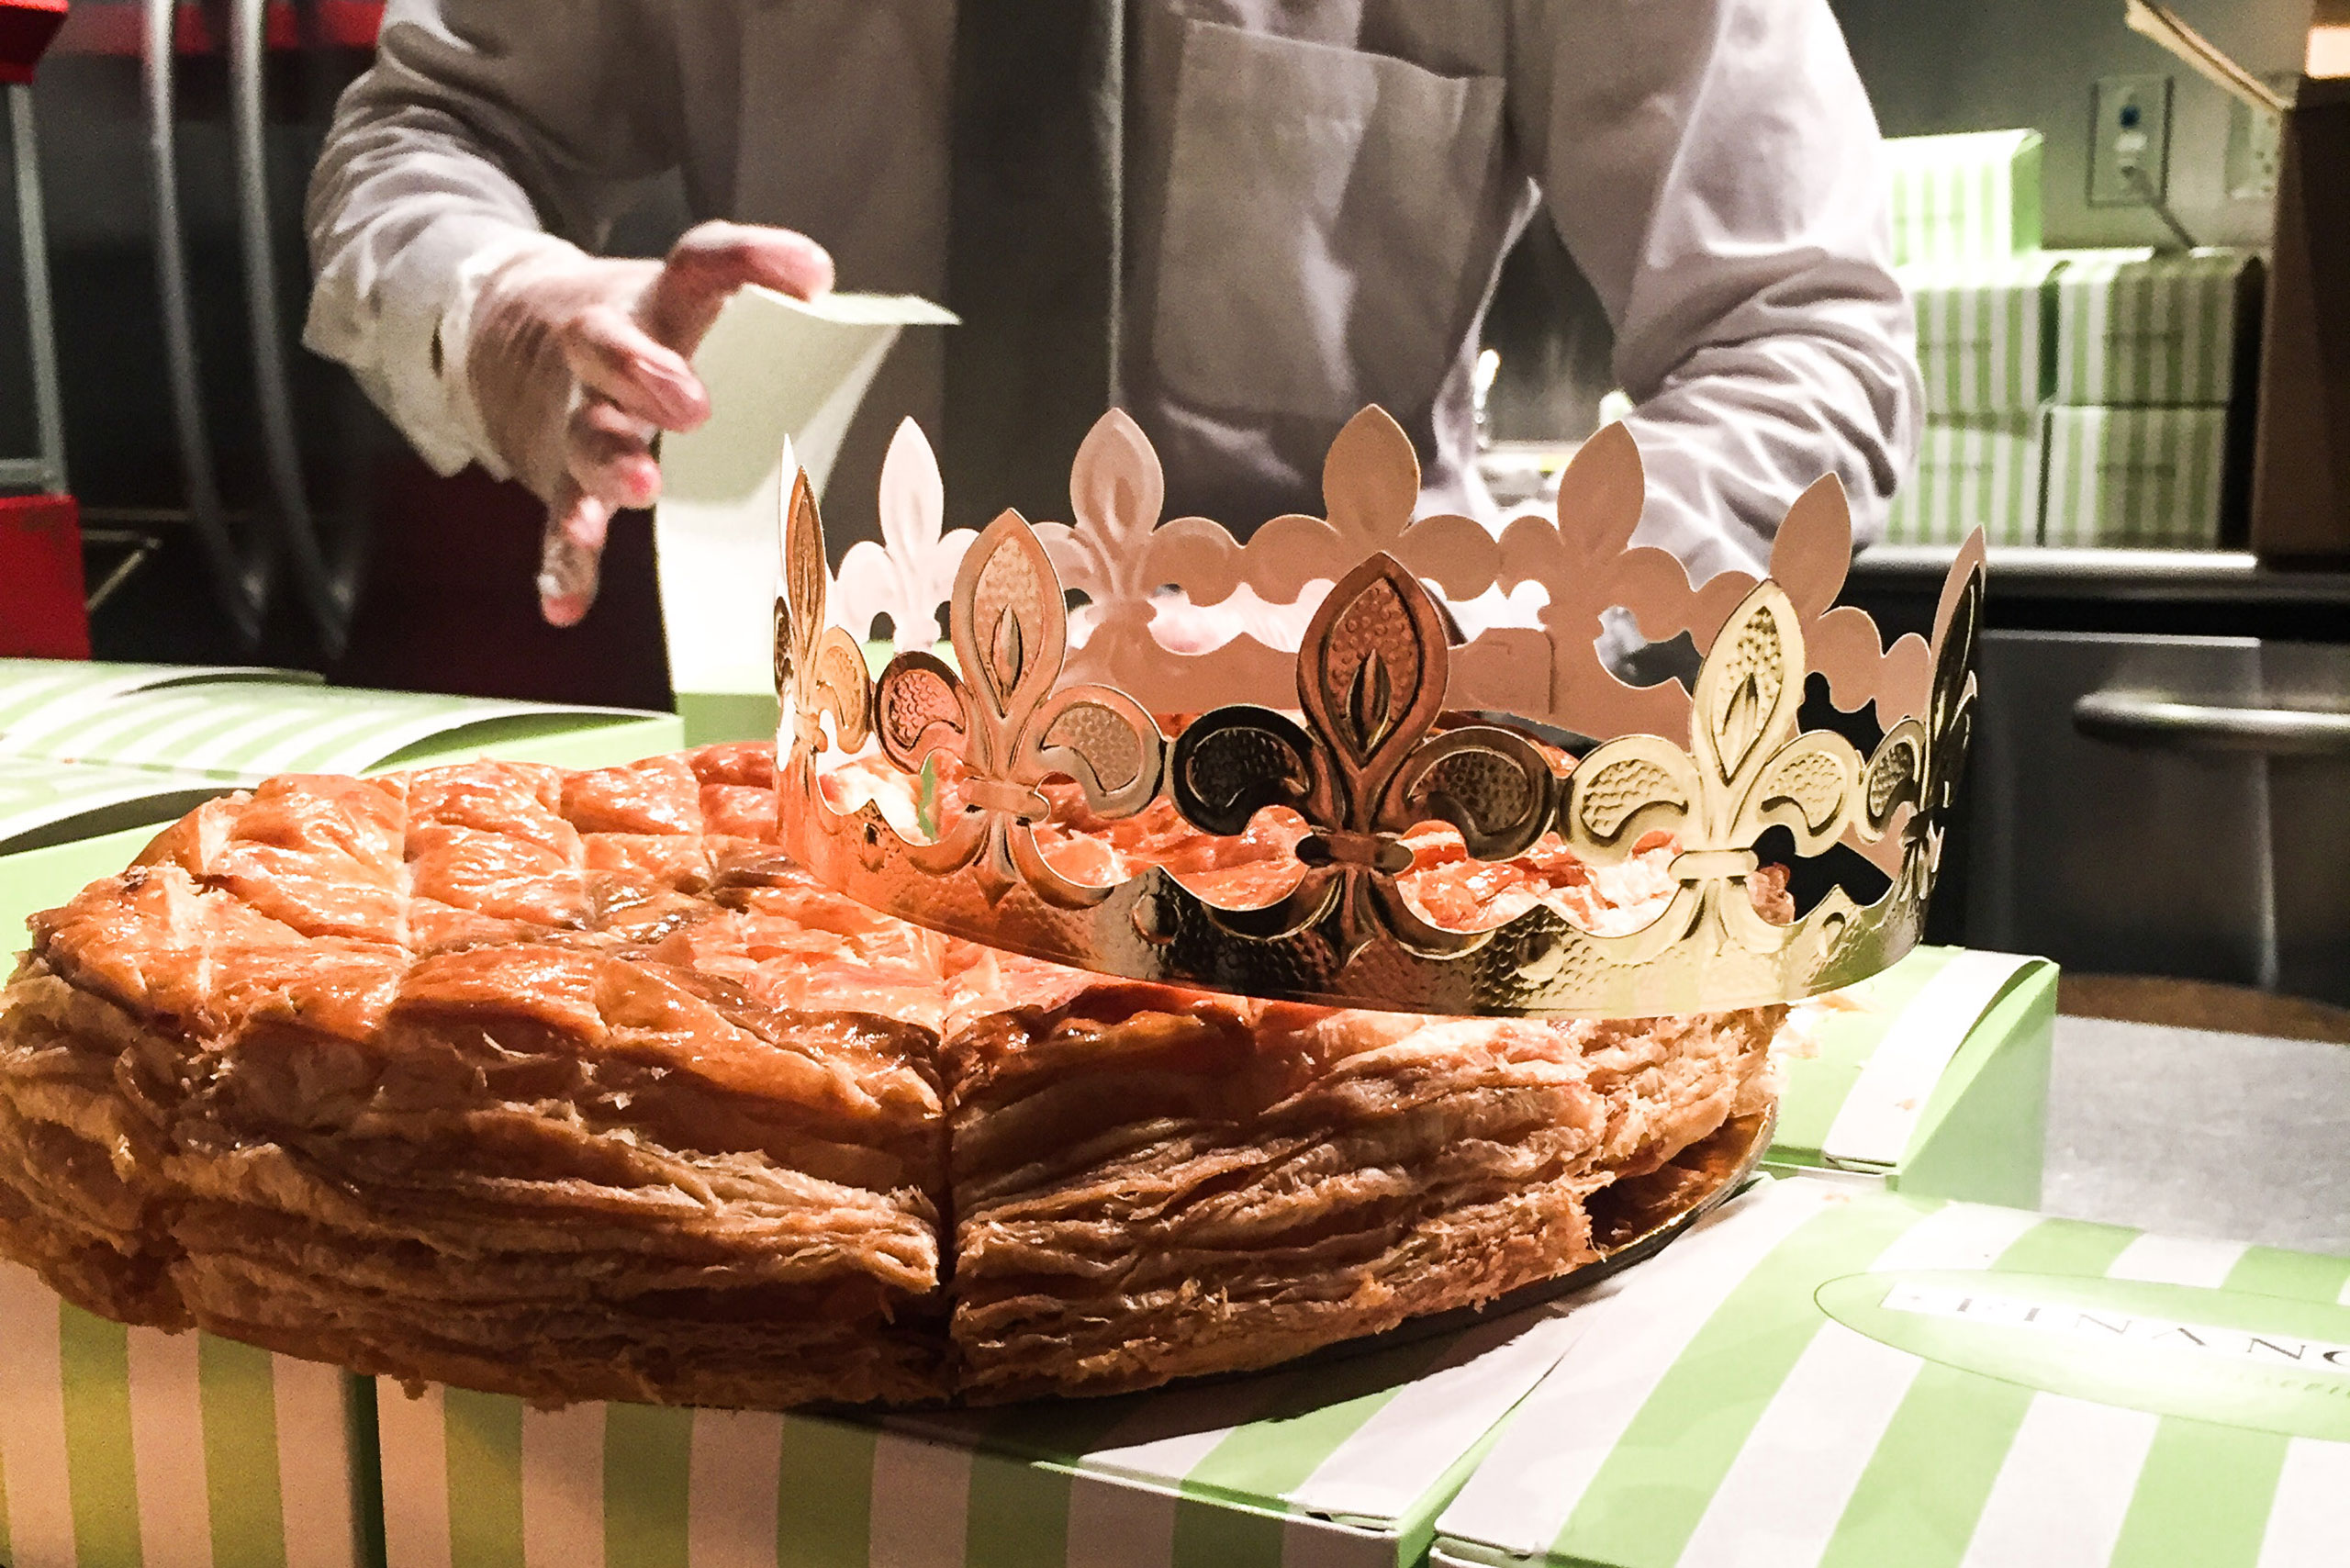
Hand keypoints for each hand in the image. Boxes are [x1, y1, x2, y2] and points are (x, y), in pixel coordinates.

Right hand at [465, 221, 835, 625]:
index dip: (752, 260)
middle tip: (692, 404)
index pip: (700, 265)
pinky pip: (557, 521)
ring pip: (586, 436)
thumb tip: (843, 319)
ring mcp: (577, 416)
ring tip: (642, 488)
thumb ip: (764, 312)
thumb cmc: (644, 329)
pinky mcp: (558, 477)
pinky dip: (563, 562)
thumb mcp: (688, 300)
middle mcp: (605, 353)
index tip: (812, 274)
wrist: (507, 328)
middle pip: (610, 347)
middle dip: (646, 371)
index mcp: (657, 302)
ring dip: (611, 464)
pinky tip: (567, 603)